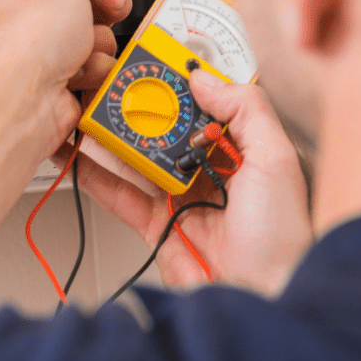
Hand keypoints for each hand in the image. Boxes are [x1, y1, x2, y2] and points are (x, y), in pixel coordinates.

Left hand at [0, 0, 133, 147]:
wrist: (22, 96)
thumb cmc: (25, 39)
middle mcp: (29, 25)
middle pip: (82, 9)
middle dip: (103, 8)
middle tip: (111, 4)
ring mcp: (45, 58)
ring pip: (93, 43)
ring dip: (99, 42)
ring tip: (86, 46)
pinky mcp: (59, 87)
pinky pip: (93, 73)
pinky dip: (95, 72)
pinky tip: (83, 70)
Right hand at [63, 71, 313, 295]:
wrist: (264, 300)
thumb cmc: (282, 242)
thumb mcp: (275, 160)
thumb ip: (245, 110)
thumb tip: (204, 76)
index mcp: (243, 148)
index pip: (206, 101)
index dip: (179, 79)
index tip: (153, 60)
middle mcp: (210, 170)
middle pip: (165, 126)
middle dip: (137, 104)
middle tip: (109, 85)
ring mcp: (180, 197)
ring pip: (137, 157)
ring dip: (110, 136)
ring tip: (83, 112)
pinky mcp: (156, 226)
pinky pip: (121, 195)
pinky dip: (95, 176)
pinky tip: (78, 157)